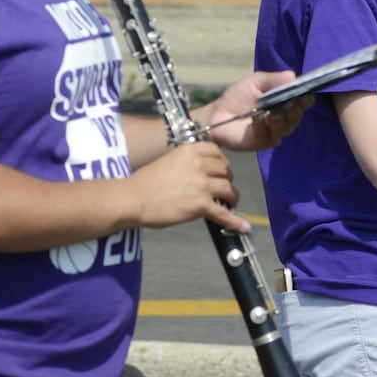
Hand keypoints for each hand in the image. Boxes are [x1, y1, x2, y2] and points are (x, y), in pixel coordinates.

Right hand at [130, 142, 246, 232]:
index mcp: (190, 151)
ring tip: (230, 203)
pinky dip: (235, 221)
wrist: (134, 199)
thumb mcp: (169, 161)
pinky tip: (243, 226)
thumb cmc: (146, 182)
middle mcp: (199, 165)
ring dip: (232, 197)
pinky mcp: (200, 205)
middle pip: (225, 171)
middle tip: (224, 188)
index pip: (217, 152)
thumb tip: (203, 172)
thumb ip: (187, 162)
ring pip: (229, 190)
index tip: (222, 170)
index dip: (222, 163)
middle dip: (227, 180)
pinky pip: (224, 213)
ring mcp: (201, 185)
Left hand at [202, 71, 311, 151]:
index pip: (302, 102)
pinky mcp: (262, 143)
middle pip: (296, 116)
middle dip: (295, 109)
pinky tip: (257, 120)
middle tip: (291, 101)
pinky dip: (263, 127)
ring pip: (285, 128)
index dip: (306, 98)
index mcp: (285, 103)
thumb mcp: (256, 82)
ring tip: (274, 113)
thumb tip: (292, 75)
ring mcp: (274, 132)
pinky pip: (267, 136)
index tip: (306, 92)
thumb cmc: (238, 96)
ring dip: (281, 120)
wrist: (218, 114)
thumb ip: (273, 79)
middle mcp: (284, 119)